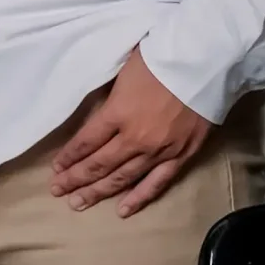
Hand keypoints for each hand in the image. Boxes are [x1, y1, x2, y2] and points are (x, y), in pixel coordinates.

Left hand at [50, 47, 209, 216]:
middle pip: (98, 164)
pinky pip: (156, 183)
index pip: (86, 141)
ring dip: (98, 192)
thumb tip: (98, 113)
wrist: (207, 59)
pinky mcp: (182, 156)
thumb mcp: (125, 67)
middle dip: (75, 179)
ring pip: (122, 178)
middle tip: (57, 191)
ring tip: (78, 203)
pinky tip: (122, 210)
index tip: (56, 167)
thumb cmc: (164, 54)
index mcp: (118, 112)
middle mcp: (134, 137)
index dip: (69, 156)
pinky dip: (138, 198)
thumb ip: (111, 95)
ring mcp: (159, 150)